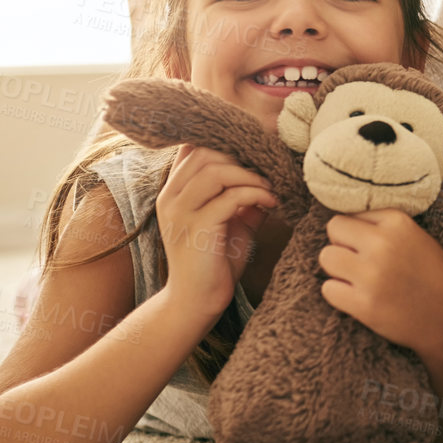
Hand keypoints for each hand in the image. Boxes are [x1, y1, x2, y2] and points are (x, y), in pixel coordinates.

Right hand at [156, 144, 276, 321]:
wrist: (197, 302)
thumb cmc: (214, 261)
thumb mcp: (231, 220)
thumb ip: (242, 195)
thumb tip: (271, 172)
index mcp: (174, 191)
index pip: (192, 146)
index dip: (224, 140)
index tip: (255, 149)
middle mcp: (171, 197)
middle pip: (205, 152)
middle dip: (241, 156)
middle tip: (267, 169)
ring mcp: (180, 212)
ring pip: (215, 170)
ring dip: (251, 174)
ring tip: (271, 186)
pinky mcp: (197, 228)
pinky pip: (229, 197)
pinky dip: (255, 193)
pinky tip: (272, 201)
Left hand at [318, 209, 442, 361]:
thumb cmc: (432, 276)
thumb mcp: (417, 237)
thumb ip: (384, 225)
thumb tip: (348, 220)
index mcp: (398, 222)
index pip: (351, 214)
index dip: (357, 232)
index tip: (370, 247)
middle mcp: (383, 244)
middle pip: (334, 229)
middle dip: (342, 245)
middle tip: (358, 262)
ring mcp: (372, 275)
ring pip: (326, 257)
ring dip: (337, 269)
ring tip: (356, 279)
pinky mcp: (364, 304)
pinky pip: (328, 289)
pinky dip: (338, 294)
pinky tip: (357, 298)